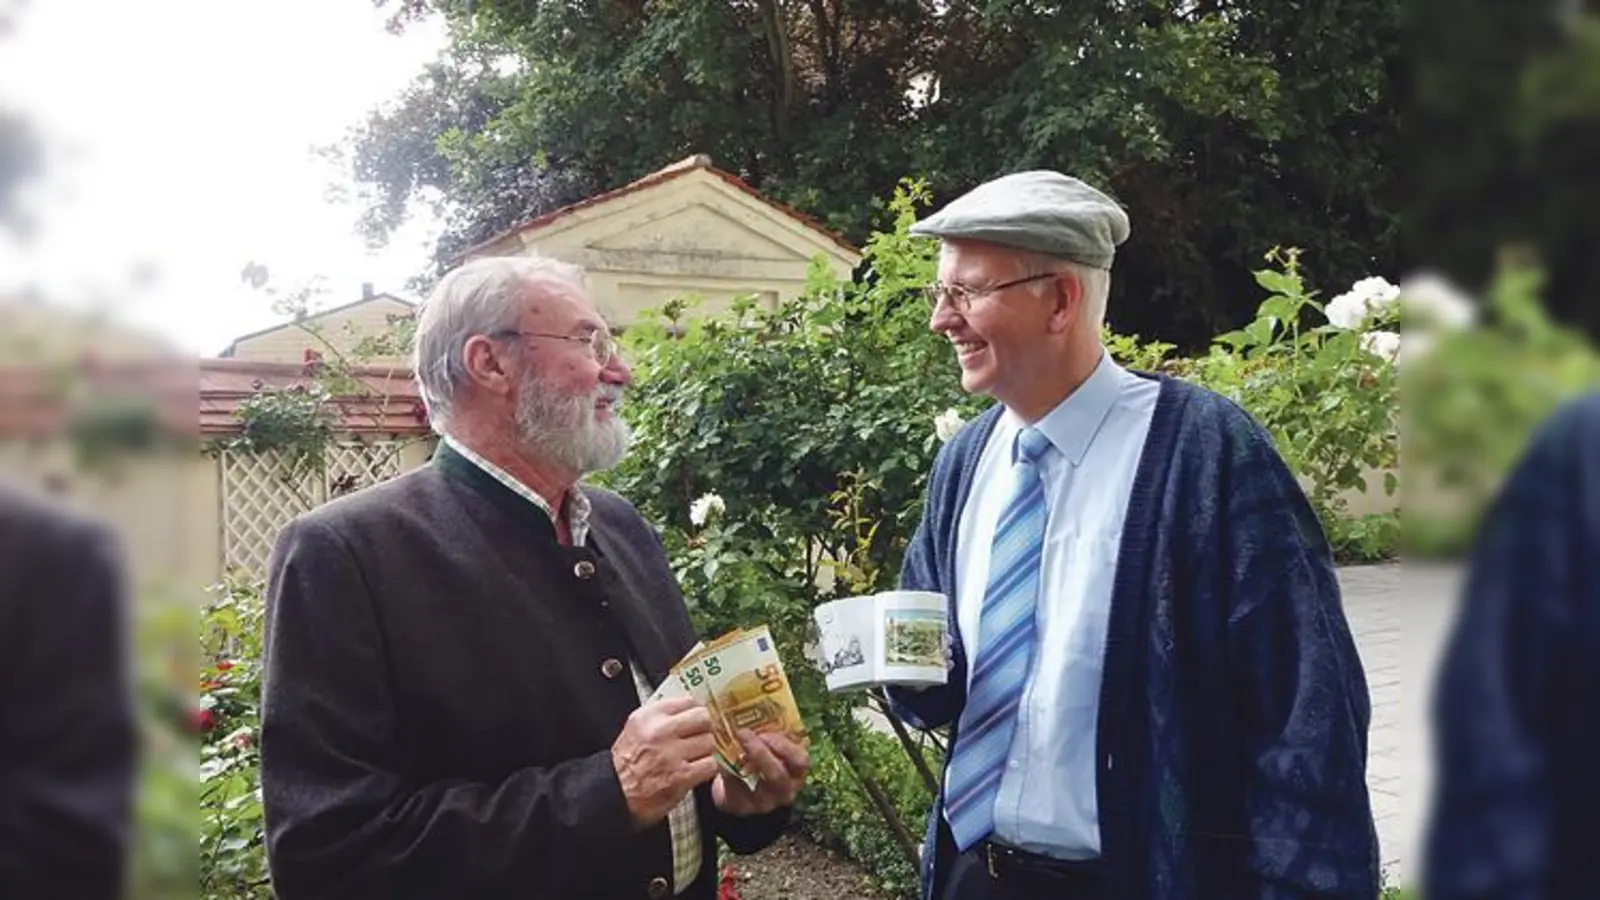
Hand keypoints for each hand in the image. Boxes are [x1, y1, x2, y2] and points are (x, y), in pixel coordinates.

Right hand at [611, 696, 718, 828]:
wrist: (614, 795)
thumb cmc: (626, 765)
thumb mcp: (636, 729)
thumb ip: (660, 716)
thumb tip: (689, 710)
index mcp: (647, 716)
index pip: (688, 701)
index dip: (696, 712)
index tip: (698, 720)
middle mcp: (659, 731)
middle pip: (703, 718)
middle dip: (705, 729)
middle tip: (700, 738)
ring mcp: (671, 753)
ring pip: (709, 741)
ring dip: (706, 751)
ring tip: (695, 757)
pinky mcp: (681, 775)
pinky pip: (710, 764)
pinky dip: (707, 769)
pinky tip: (697, 771)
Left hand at [712, 730, 809, 816]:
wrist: (742, 785)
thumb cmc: (762, 756)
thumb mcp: (773, 744)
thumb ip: (772, 730)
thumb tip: (759, 702)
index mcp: (796, 771)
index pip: (801, 761)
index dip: (785, 746)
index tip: (766, 732)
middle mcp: (785, 789)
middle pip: (778, 775)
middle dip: (760, 753)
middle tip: (744, 734)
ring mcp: (764, 802)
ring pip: (756, 786)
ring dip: (740, 764)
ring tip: (730, 745)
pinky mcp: (743, 807)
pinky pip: (734, 790)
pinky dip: (726, 772)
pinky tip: (719, 758)